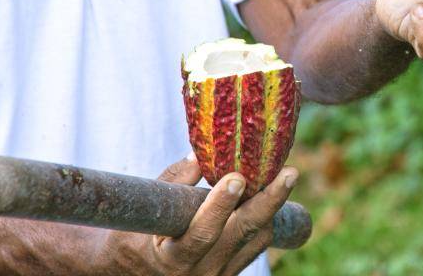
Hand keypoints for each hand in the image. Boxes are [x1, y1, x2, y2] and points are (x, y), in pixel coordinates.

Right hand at [92, 155, 297, 275]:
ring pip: (256, 238)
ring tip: (282, 176)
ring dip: (270, 207)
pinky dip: (265, 218)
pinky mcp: (232, 274)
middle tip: (289, 173)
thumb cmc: (133, 237)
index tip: (237, 177)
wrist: (135, 273)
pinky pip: (256, 244)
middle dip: (269, 201)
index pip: (202, 233)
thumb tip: (198, 158)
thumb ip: (171, 184)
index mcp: (172, 260)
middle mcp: (200, 273)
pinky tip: (269, 195)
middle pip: (242, 234)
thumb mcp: (141, 212)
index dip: (220, 205)